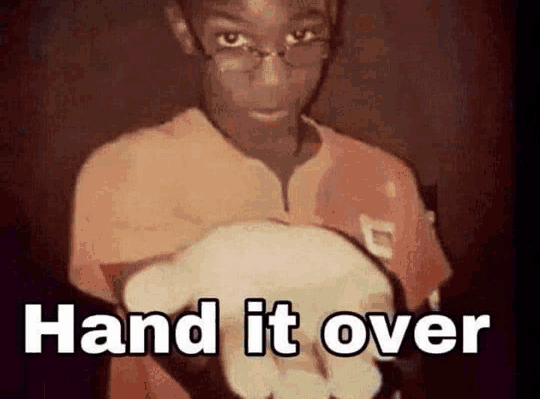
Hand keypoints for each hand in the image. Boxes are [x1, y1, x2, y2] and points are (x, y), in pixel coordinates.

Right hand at [125, 221, 395, 398]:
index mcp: (252, 347)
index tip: (259, 379)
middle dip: (305, 383)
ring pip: (349, 364)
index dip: (253, 371)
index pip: (250, 367)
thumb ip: (172, 285)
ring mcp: (336, 331)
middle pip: (303, 378)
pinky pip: (380, 318)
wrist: (280, 244)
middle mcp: (297, 351)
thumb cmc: (234, 266)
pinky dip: (382, 323)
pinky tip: (382, 324)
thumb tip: (134, 298)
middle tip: (309, 386)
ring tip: (361, 376)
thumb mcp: (200, 267)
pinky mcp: (367, 304)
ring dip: (355, 372)